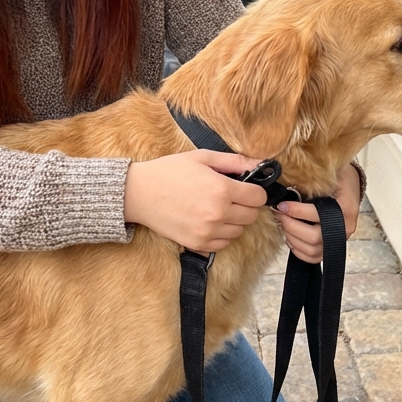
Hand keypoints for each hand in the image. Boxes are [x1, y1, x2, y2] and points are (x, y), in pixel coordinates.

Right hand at [125, 150, 267, 252]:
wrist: (139, 193)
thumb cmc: (170, 171)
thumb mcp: (203, 157)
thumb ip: (235, 161)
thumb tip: (261, 164)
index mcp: (222, 189)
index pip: (258, 197)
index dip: (255, 190)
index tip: (245, 187)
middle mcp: (218, 213)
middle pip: (251, 215)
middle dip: (246, 205)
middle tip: (230, 196)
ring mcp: (208, 232)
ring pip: (239, 231)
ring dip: (234, 220)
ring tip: (217, 207)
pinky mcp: (198, 244)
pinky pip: (224, 243)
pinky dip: (222, 233)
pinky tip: (209, 220)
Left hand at [274, 162, 360, 262]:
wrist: (350, 186)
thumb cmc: (340, 178)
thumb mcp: (331, 173)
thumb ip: (314, 181)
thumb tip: (286, 184)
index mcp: (346, 209)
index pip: (318, 215)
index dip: (297, 211)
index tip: (282, 204)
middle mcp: (345, 229)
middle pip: (314, 237)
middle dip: (290, 226)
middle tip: (278, 213)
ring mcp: (339, 240)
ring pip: (311, 250)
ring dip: (292, 238)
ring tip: (282, 223)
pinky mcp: (331, 247)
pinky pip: (313, 257)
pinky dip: (298, 250)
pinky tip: (290, 236)